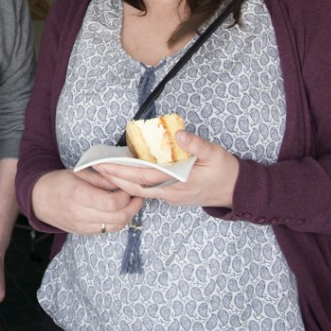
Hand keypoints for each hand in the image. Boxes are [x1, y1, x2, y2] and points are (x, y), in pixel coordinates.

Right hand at [31, 167, 143, 235]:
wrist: (38, 200)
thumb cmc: (58, 182)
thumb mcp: (79, 173)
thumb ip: (102, 178)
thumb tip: (124, 181)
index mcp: (79, 195)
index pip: (112, 202)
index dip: (127, 196)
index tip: (130, 187)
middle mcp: (81, 214)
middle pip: (118, 217)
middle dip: (133, 207)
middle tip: (138, 196)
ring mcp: (83, 226)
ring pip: (116, 226)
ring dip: (128, 216)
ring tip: (130, 203)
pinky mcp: (84, 232)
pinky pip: (107, 230)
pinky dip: (117, 221)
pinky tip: (117, 211)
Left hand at [95, 131, 239, 207]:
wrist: (236, 191)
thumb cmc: (226, 171)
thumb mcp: (216, 153)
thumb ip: (197, 144)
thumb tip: (179, 134)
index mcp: (179, 182)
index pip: (145, 176)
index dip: (123, 170)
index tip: (106, 162)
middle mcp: (171, 193)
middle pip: (135, 187)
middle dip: (113, 177)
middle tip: (94, 166)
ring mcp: (170, 196)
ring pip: (139, 191)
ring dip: (119, 182)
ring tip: (103, 170)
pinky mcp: (170, 196)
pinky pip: (146, 191)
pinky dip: (131, 184)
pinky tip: (121, 175)